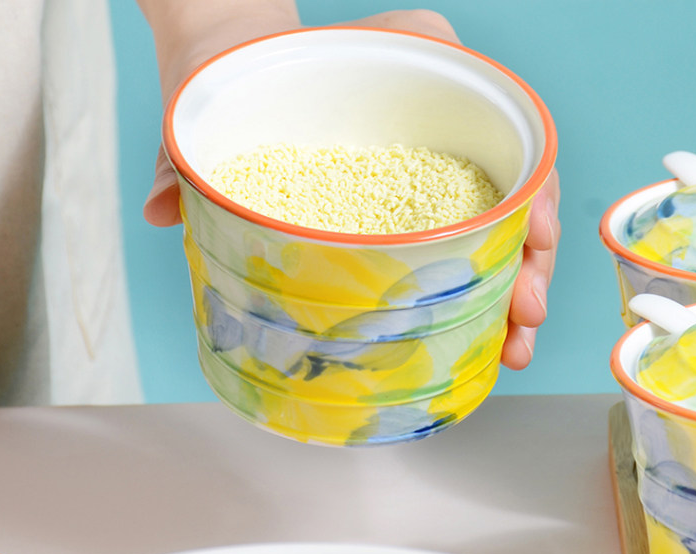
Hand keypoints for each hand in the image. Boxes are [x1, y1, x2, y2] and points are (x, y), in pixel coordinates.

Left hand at [140, 5, 560, 369]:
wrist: (229, 68)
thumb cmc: (231, 72)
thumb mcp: (214, 100)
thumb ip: (183, 151)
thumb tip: (161, 209)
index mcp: (414, 68)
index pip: (504, 130)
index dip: (532, 199)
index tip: (534, 253)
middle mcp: (437, 112)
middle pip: (514, 187)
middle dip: (530, 260)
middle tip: (521, 326)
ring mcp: (428, 158)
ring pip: (495, 217)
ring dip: (510, 279)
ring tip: (507, 342)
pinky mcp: (407, 195)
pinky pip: (457, 230)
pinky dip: (474, 275)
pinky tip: (472, 323)